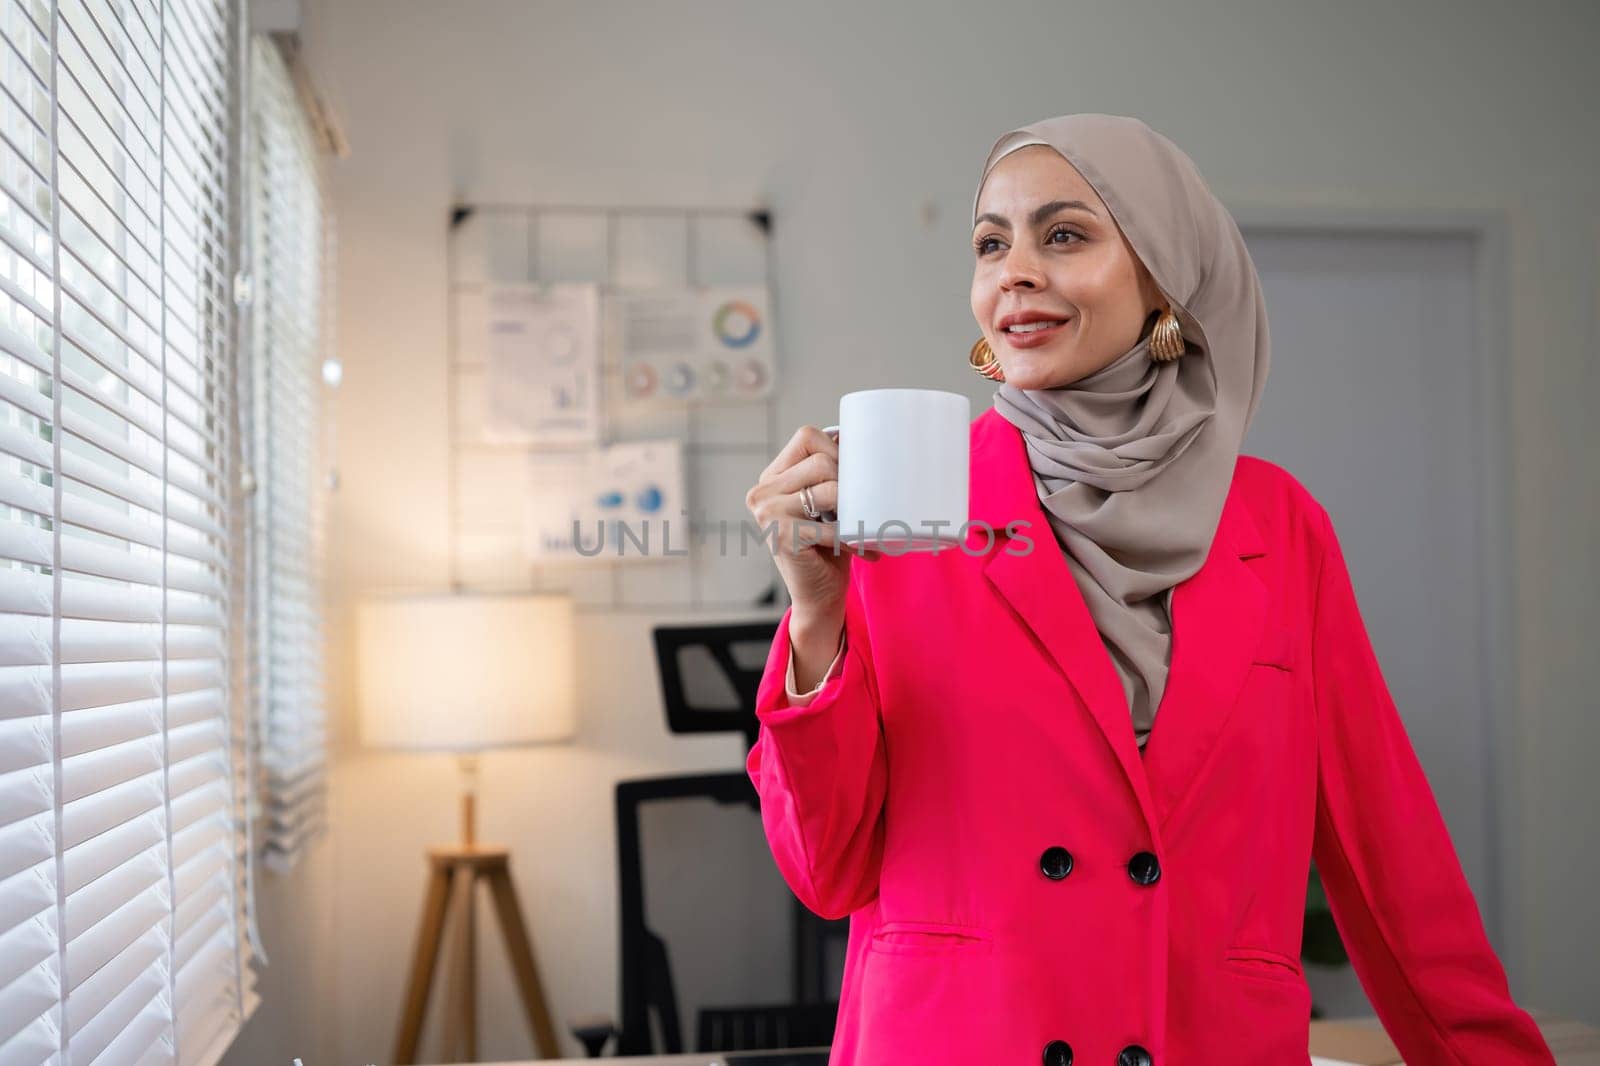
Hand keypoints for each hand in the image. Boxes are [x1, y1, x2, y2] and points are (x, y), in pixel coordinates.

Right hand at [745, 424, 879, 646]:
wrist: (818, 597)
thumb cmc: (828, 547)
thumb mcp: (826, 503)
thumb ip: (830, 473)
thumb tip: (858, 437)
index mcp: (771, 478)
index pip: (807, 436)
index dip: (837, 451)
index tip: (851, 477)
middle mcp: (762, 492)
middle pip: (822, 461)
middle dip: (850, 484)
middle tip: (858, 509)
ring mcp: (768, 514)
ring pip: (830, 488)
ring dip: (853, 510)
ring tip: (860, 527)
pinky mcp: (782, 537)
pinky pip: (833, 524)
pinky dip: (851, 537)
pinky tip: (858, 550)